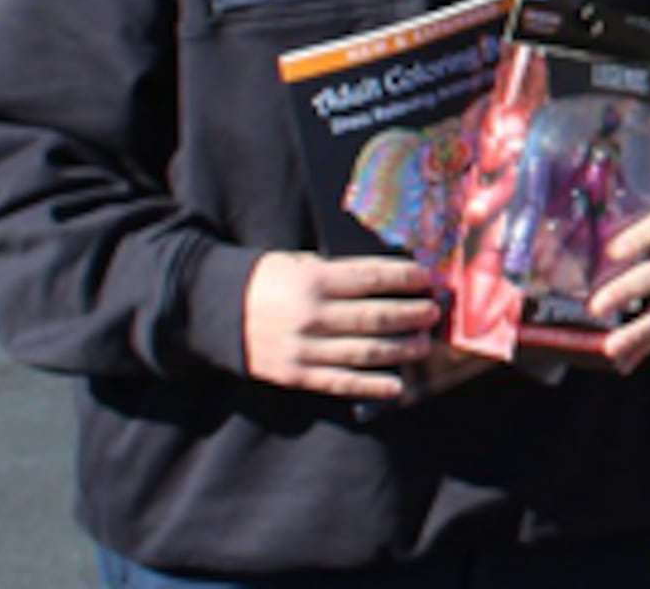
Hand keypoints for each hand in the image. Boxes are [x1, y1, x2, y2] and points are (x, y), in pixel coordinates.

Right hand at [240, 251, 439, 401]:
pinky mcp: (295, 374)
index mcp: (314, 280)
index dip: (405, 279)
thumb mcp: (303, 264)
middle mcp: (311, 315)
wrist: (216, 309)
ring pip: (364, 351)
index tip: (428, 279)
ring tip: (424, 345)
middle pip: (375, 317)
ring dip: (401, 349)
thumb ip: (342, 273)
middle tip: (434, 313)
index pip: (373, 279)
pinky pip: (340, 382)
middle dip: (411, 315)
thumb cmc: (270, 280)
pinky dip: (371, 386)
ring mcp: (303, 348)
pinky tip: (396, 385)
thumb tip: (391, 280)